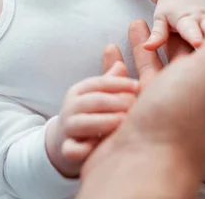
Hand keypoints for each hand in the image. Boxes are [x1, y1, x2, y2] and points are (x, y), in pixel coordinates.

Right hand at [46, 61, 138, 176]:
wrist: (67, 141)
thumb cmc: (90, 114)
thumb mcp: (98, 95)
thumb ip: (110, 79)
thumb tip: (116, 54)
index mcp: (79, 91)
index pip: (98, 83)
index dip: (118, 83)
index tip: (138, 86)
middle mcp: (71, 108)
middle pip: (92, 101)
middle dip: (114, 102)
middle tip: (135, 105)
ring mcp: (68, 129)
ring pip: (82, 123)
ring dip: (103, 122)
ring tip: (124, 122)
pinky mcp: (67, 150)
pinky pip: (72, 150)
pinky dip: (83, 149)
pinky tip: (99, 147)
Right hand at [80, 0, 204, 195]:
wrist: (142, 167)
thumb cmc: (183, 118)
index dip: (198, 21)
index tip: (188, 2)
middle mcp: (187, 93)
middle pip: (178, 55)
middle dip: (166, 33)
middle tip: (149, 14)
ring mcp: (158, 106)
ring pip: (150, 69)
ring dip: (141, 46)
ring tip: (131, 25)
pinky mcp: (130, 115)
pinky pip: (125, 83)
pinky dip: (118, 64)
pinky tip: (109, 53)